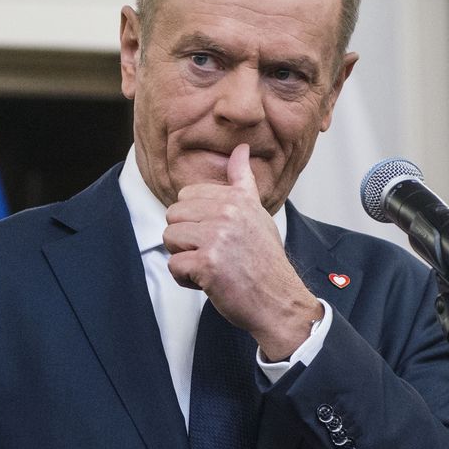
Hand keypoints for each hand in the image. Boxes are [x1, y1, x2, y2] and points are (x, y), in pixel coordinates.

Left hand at [163, 144, 322, 360]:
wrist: (279, 300)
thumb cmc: (265, 261)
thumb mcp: (257, 213)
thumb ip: (242, 182)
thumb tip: (240, 149)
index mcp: (237, 198)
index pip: (187, 195)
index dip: (195, 220)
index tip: (218, 235)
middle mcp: (227, 212)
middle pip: (173, 215)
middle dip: (186, 238)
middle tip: (214, 253)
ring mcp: (217, 236)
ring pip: (169, 238)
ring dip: (184, 258)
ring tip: (211, 266)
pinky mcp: (207, 262)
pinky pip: (173, 265)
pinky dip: (186, 279)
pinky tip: (208, 281)